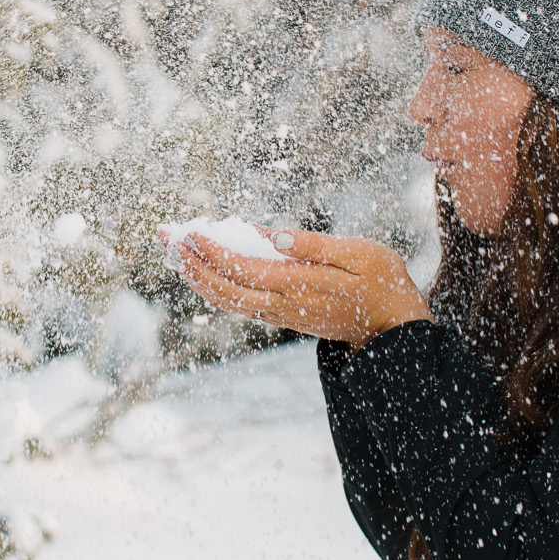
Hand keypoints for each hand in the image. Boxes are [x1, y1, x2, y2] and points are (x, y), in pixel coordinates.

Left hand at [174, 226, 431, 345]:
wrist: (394, 327)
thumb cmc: (382, 281)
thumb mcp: (357, 253)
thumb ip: (313, 246)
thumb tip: (274, 235)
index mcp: (298, 285)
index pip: (242, 269)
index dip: (212, 252)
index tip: (190, 232)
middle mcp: (283, 305)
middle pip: (223, 289)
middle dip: (190, 263)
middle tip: (164, 237)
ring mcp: (281, 314)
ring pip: (227, 301)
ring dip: (196, 278)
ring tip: (172, 253)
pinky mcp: (283, 317)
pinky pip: (238, 305)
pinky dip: (214, 289)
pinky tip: (202, 274)